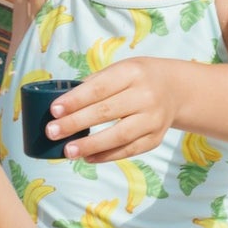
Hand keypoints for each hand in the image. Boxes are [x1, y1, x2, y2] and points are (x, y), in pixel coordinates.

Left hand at [46, 58, 180, 162]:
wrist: (175, 90)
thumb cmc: (136, 79)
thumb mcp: (120, 70)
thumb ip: (94, 85)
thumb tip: (61, 108)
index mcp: (133, 72)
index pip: (100, 88)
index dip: (76, 100)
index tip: (54, 110)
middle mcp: (146, 95)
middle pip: (106, 112)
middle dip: (76, 123)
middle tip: (52, 132)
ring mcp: (153, 119)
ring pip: (118, 135)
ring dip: (90, 145)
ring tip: (68, 151)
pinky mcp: (155, 138)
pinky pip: (128, 150)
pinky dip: (106, 156)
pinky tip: (88, 157)